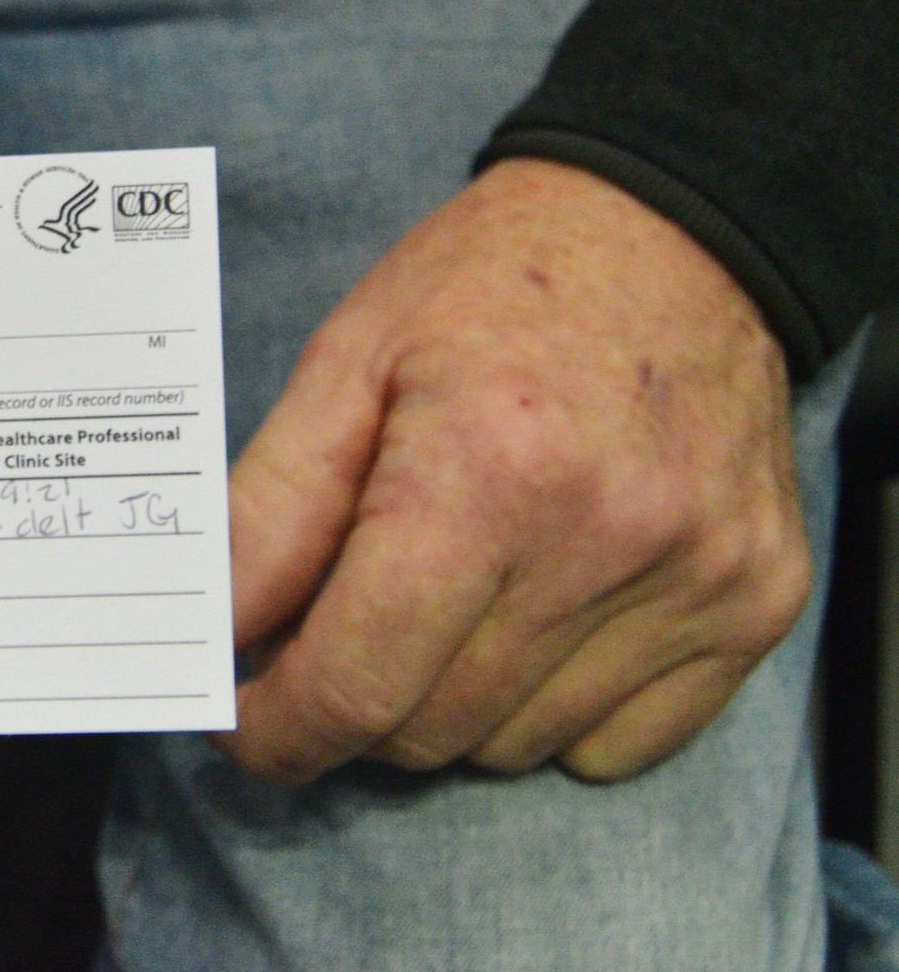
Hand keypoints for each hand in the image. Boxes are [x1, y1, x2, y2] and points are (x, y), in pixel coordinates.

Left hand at [219, 158, 803, 781]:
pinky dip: (548, 712)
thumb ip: (269, 513)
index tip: (241, 723)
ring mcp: (695, 579)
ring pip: (514, 746)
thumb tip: (216, 635)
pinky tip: (532, 615)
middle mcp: (603, 538)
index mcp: (485, 468)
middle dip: (351, 704)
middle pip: (429, 728)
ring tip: (441, 596)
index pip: (357, 680)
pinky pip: (616, 744)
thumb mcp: (345, 363)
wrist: (673, 226)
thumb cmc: (488, 284)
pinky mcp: (755, 603)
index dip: (279, 728)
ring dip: (446, 705)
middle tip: (327, 634)